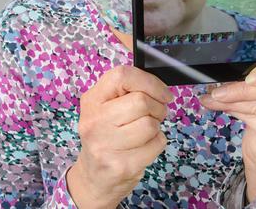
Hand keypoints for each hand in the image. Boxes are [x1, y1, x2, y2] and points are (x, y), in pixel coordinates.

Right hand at [66, 66, 171, 207]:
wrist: (92, 179)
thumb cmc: (107, 137)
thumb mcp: (106, 108)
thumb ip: (126, 92)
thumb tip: (159, 89)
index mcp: (92, 100)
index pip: (122, 75)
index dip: (149, 82)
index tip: (162, 93)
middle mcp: (94, 121)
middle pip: (141, 101)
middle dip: (157, 108)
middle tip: (154, 115)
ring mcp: (105, 145)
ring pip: (150, 124)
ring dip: (156, 127)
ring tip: (145, 132)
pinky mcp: (120, 165)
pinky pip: (156, 144)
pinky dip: (157, 143)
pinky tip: (143, 148)